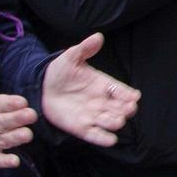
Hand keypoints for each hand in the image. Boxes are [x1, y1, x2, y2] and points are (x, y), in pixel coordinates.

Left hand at [39, 33, 139, 148]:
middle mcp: (102, 101)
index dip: (129, 94)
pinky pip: (94, 135)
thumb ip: (84, 49)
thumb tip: (98, 36)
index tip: (134, 97)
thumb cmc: (60, 72)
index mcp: (104, 85)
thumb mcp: (70, 57)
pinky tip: (110, 140)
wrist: (41, 87)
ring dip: (115, 122)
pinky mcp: (81, 127)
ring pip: (110, 121)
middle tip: (127, 109)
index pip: (122, 91)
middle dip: (126, 110)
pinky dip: (103, 138)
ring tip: (117, 121)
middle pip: (120, 108)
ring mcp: (92, 115)